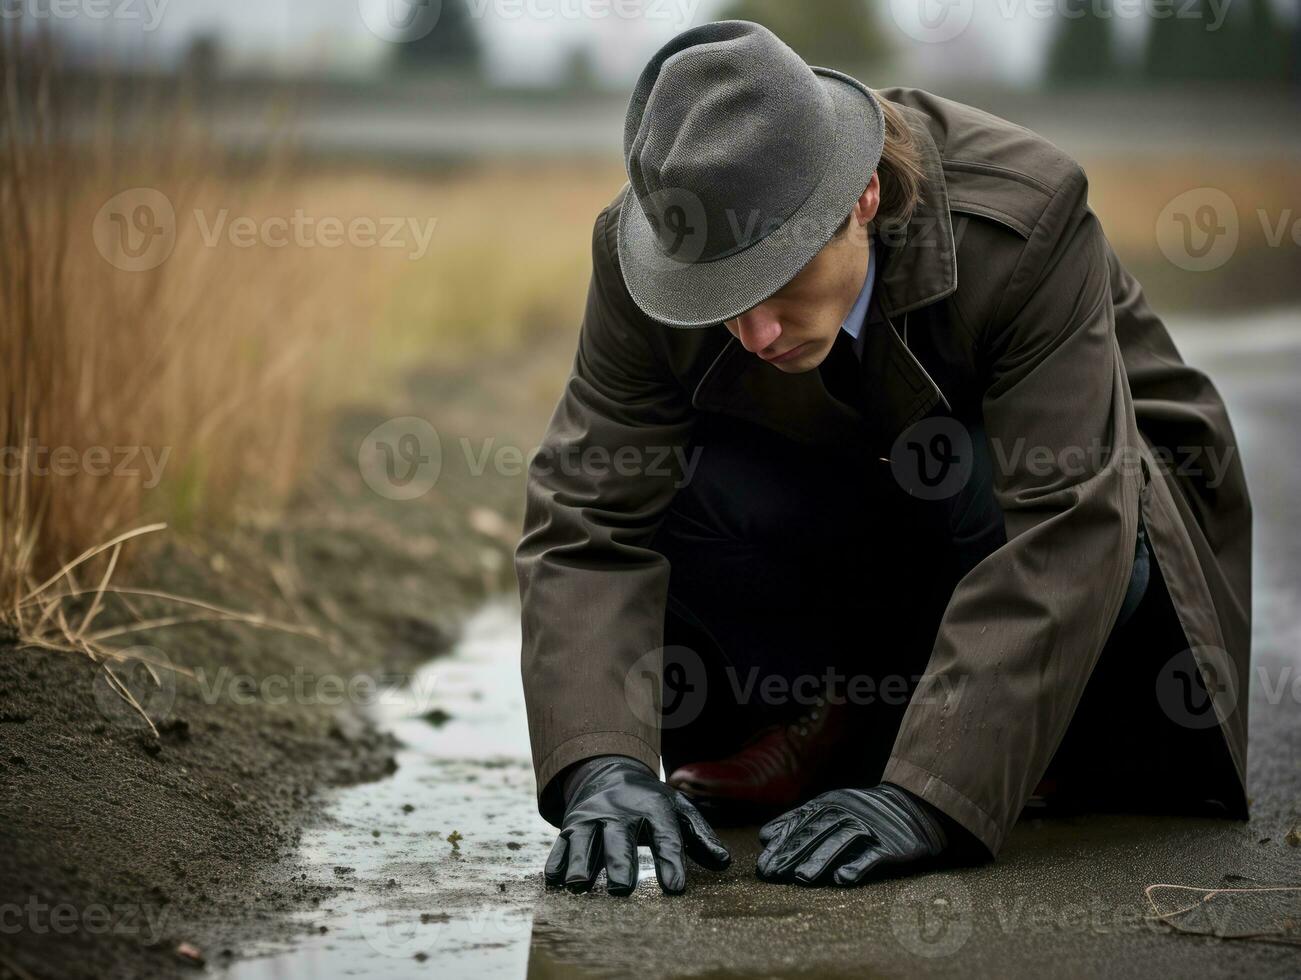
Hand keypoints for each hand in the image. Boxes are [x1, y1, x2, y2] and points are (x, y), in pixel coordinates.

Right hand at [545, 755, 731, 894]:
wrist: (608, 771)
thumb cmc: (650, 802)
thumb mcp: (679, 810)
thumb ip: (700, 836)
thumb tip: (725, 863)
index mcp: (652, 807)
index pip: (665, 835)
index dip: (671, 862)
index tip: (676, 888)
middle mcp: (620, 811)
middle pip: (619, 839)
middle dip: (620, 864)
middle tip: (622, 890)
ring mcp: (591, 818)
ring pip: (583, 840)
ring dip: (580, 862)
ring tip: (579, 886)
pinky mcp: (569, 827)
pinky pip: (560, 846)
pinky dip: (555, 863)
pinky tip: (554, 884)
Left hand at [756, 783, 946, 886]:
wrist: (910, 807)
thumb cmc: (859, 814)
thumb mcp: (828, 810)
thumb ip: (798, 822)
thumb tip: (765, 837)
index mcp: (827, 804)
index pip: (799, 824)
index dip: (780, 844)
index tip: (763, 865)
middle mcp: (845, 812)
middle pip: (816, 832)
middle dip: (792, 853)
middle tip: (773, 874)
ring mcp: (868, 827)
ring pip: (841, 841)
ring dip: (820, 859)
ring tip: (801, 878)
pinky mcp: (890, 844)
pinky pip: (873, 854)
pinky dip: (858, 865)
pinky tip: (843, 879)